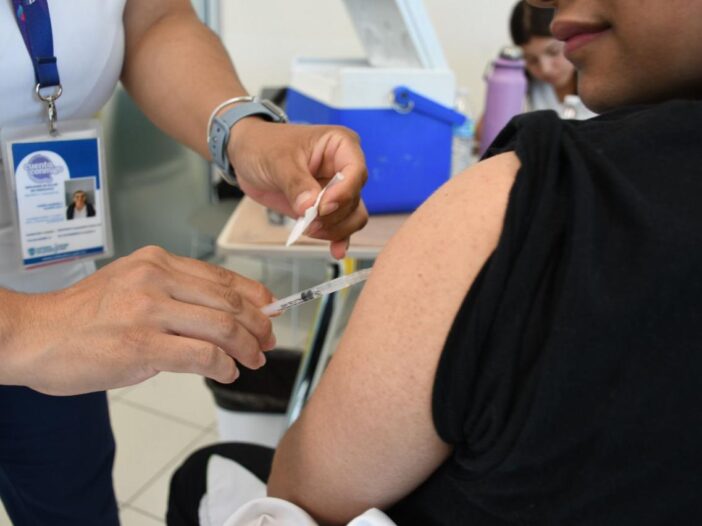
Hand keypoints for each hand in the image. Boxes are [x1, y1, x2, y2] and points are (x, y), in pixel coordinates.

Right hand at [4, 246, 275, 395]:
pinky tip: (226, 372)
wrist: (34, 335)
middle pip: (229, 302)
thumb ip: (173, 292)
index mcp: (157, 262)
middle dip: (258, 325)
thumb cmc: (82, 316)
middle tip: (268, 341)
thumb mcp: (131, 285)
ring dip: (247, 347)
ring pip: (223, 326)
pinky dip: (223, 366)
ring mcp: (149, 311)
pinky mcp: (142, 346)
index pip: (222, 277)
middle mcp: (156, 279)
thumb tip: (221, 313)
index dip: (255, 296)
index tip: (271, 310)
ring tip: (253, 359)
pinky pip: (202, 355)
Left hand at [228, 119, 368, 258]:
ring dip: (334, 229)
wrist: (247, 155)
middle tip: (308, 221)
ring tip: (309, 229)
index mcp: (340, 145)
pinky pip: (341, 226)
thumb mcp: (277, 160)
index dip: (343, 193)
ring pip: (352, 215)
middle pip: (354, 198)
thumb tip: (310, 207)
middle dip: (333, 215)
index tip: (322, 207)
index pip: (356, 171)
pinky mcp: (326, 208)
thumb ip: (296, 183)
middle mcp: (345, 167)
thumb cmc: (263, 145)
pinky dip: (338, 238)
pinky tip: (335, 250)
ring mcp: (337, 189)